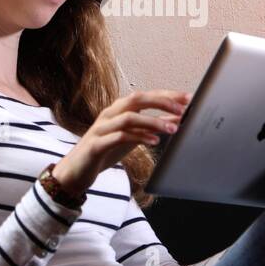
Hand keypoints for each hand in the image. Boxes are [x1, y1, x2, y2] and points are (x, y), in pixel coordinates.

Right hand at [52, 89, 190, 194]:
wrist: (76, 171)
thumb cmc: (105, 150)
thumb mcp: (132, 136)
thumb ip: (151, 126)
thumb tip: (177, 118)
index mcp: (118, 109)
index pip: (145, 95)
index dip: (167, 95)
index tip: (188, 98)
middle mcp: (109, 114)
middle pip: (136, 99)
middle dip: (161, 102)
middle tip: (183, 109)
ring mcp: (101, 128)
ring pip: (129, 117)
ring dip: (153, 121)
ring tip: (174, 128)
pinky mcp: (96, 145)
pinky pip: (119, 137)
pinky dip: (138, 137)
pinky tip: (154, 141)